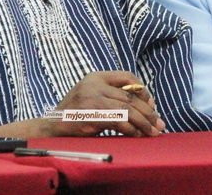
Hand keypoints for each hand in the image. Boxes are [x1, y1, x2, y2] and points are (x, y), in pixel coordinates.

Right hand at [49, 71, 164, 137]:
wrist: (51, 127)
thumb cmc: (74, 113)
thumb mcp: (91, 95)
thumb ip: (111, 95)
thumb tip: (143, 105)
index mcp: (96, 76)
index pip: (127, 76)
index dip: (142, 90)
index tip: (151, 104)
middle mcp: (95, 84)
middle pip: (130, 96)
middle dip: (148, 111)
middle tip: (159, 123)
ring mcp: (93, 99)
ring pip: (128, 109)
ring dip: (144, 122)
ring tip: (153, 132)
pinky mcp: (93, 115)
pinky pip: (120, 121)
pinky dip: (132, 129)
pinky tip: (137, 135)